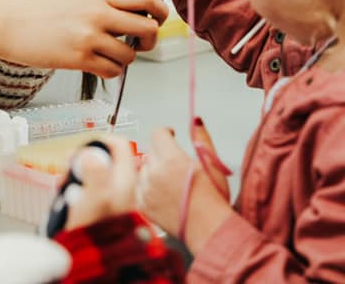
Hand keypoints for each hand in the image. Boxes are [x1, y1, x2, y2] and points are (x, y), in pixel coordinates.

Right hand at [0, 0, 167, 77]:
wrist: (12, 24)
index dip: (161, 11)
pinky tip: (98, 64)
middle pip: (147, 28)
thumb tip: (135, 19)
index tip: (160, 19)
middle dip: (151, 40)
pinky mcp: (80, 59)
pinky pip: (113, 71)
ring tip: (109, 54)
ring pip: (130, 55)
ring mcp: (89, 37)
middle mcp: (98, 14)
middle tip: (141, 44)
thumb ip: (106, 6)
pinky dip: (111, 71)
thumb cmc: (42, 13)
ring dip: (125, 59)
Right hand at [63, 137, 139, 230]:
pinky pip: (94, 193)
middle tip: (70, 166)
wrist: (91, 267)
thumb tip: (91, 154)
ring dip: (80, 176)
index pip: (121, 146)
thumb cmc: (94, 239)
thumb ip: (94, 174)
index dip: (100, 141)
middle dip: (85, 160)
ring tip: (66, 185)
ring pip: (99, 177)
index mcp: (127, 184)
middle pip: (108, 160)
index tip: (83, 147)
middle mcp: (126, 192)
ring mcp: (117, 204)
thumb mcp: (93, 201)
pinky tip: (71, 201)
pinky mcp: (107, 215)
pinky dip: (81, 191)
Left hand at [136, 123, 231, 253]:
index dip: (167, 133)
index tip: (171, 136)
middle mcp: (155, 173)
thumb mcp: (212, 164)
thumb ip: (202, 139)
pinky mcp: (142, 205)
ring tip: (171, 182)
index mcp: (171, 159)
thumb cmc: (213, 199)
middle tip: (176, 165)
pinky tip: (163, 194)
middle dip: (162, 153)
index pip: (158, 133)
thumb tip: (196, 121)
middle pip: (151, 150)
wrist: (209, 231)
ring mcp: (146, 190)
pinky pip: (138, 186)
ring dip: (153, 170)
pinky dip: (147, 187)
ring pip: (143, 168)